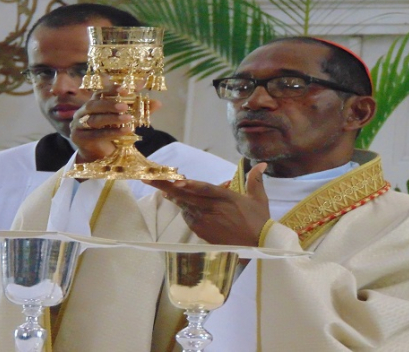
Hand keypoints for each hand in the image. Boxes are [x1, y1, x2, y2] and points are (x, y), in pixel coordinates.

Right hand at [70, 86, 160, 162]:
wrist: (98, 155)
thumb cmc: (110, 134)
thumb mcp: (125, 120)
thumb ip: (138, 111)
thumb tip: (158, 103)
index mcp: (92, 103)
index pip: (100, 92)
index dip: (111, 90)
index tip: (125, 89)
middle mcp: (82, 112)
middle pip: (94, 105)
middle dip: (110, 104)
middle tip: (125, 106)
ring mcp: (78, 125)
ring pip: (95, 119)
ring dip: (113, 118)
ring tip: (128, 118)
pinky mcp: (79, 138)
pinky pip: (97, 134)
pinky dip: (113, 132)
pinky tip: (127, 131)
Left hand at [145, 163, 269, 245]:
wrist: (258, 245)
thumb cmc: (259, 220)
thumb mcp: (258, 199)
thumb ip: (255, 180)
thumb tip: (261, 164)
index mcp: (226, 197)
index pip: (204, 188)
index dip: (189, 184)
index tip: (175, 180)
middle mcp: (212, 208)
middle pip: (185, 195)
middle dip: (164, 186)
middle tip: (146, 177)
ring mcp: (205, 221)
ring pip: (184, 205)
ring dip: (172, 195)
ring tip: (157, 185)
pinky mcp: (202, 231)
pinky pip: (188, 217)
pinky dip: (184, 209)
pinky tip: (180, 202)